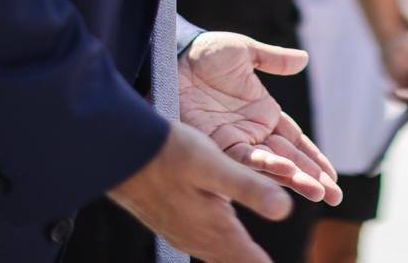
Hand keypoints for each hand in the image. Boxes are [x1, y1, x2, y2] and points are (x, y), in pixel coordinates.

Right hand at [108, 121, 287, 262]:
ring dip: (240, 255)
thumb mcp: (214, 165)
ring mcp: (184, 234)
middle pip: (237, 261)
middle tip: (268, 262)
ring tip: (254, 256)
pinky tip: (225, 239)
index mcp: (216, 230)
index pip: (252, 262)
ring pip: (220, 254)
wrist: (121, 154)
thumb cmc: (168, 155)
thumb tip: (285, 208)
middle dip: (254, 262)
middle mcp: (200, 240)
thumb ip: (249, 188)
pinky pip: (206, 245)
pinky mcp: (174, 225)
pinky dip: (223, 246)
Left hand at [179, 31, 341, 204]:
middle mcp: (252, 132)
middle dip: (311, 178)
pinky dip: (263, 167)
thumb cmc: (206, 52)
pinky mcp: (213, 144)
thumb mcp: (244, 52)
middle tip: (334, 197)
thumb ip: (273, 59)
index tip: (332, 177)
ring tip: (315, 192)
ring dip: (292, 178)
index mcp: (264, 113)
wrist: (172, 55)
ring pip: (268, 165)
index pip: (295, 142)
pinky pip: (242, 159)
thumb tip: (303, 59)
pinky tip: (283, 175)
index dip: (314, 159)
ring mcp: (233, 141)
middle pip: (288, 159)